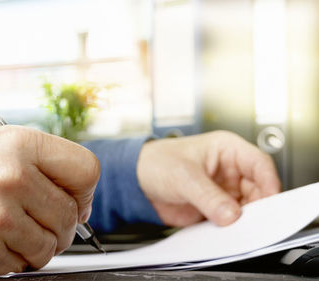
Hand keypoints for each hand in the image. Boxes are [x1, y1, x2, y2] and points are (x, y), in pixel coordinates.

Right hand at [0, 126, 99, 276]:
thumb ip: (44, 166)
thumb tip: (81, 203)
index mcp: (20, 144)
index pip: (86, 170)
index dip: (83, 191)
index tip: (71, 199)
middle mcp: (11, 177)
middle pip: (71, 215)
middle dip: (58, 225)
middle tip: (32, 220)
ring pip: (51, 247)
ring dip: (34, 245)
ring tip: (6, 230)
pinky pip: (22, 266)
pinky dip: (9, 259)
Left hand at [137, 131, 280, 226]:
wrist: (136, 182)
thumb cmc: (156, 162)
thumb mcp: (183, 176)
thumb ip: (207, 196)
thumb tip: (230, 214)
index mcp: (226, 150)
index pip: (259, 164)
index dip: (269, 182)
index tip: (271, 200)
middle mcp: (228, 170)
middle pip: (258, 189)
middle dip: (258, 205)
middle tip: (253, 220)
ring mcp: (222, 190)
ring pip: (246, 207)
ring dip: (244, 219)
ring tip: (237, 227)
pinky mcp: (214, 208)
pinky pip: (230, 220)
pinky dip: (231, 228)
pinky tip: (226, 232)